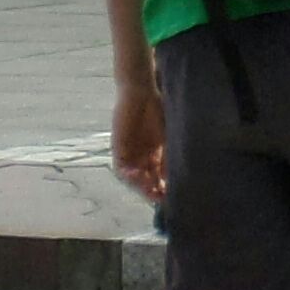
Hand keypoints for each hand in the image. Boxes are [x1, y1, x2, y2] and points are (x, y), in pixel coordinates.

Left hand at [107, 73, 165, 205]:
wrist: (141, 91)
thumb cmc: (157, 110)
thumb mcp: (167, 137)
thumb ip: (168, 158)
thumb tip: (172, 180)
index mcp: (154, 155)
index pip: (157, 178)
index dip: (163, 189)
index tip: (171, 197)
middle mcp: (140, 157)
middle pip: (144, 182)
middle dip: (152, 191)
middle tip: (161, 198)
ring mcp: (128, 154)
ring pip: (132, 178)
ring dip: (140, 186)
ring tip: (150, 190)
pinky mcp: (118, 148)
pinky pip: (120, 168)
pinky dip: (128, 175)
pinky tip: (137, 176)